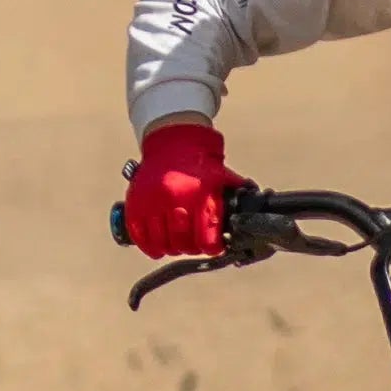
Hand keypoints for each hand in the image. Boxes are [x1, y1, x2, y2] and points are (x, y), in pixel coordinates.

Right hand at [122, 121, 243, 258]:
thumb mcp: (224, 178)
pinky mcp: (135, 202)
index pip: (206, 239)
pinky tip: (157, 246)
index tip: (213, 246)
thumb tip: (255, 214)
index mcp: (201, 196)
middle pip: (183, 243)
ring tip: (177, 243)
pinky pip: (140, 234)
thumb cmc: (203, 164)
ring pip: (162, 242)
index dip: (212, 247)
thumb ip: (237, 197)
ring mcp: (152, 201)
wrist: (174, 141)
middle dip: (191, 248)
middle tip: (195, 244)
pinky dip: (149, 245)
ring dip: (171, 248)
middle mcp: (175, 199)